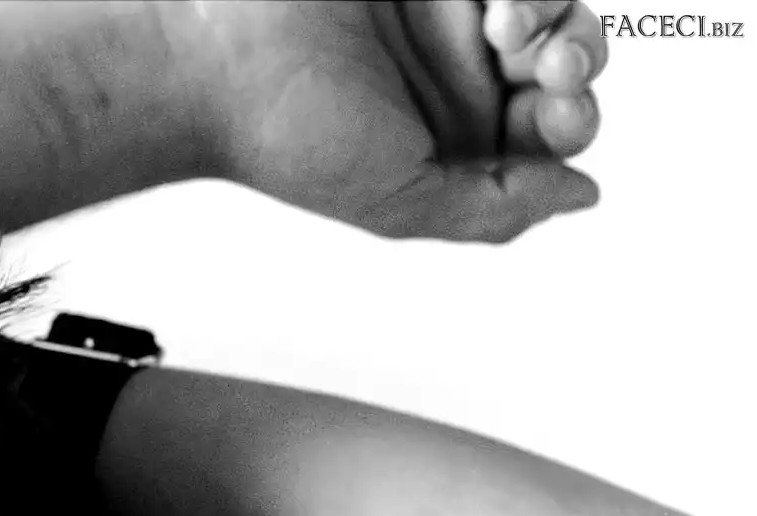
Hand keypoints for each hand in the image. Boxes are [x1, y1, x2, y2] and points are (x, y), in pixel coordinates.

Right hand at [181, 0, 607, 240]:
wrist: (220, 63)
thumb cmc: (280, 136)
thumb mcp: (397, 203)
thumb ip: (494, 208)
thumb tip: (581, 194)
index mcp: (449, 142)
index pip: (547, 130)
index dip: (568, 120)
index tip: (548, 116)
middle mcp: (454, 77)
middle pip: (563, 62)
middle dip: (574, 63)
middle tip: (543, 69)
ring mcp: (445, 15)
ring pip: (548, 8)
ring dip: (554, 15)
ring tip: (506, 27)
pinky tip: (490, 6)